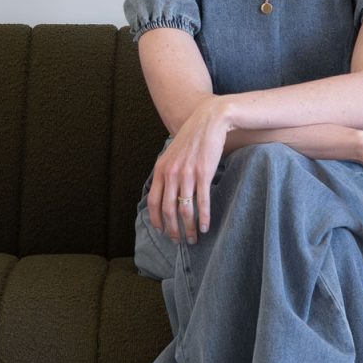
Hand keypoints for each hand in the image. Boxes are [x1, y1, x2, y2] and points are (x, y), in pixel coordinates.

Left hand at [146, 96, 233, 242]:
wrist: (209, 120)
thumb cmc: (192, 138)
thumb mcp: (172, 153)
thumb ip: (167, 171)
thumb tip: (165, 191)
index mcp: (160, 169)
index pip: (153, 201)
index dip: (156, 220)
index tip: (162, 231)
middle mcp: (171, 173)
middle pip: (167, 209)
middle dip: (173, 229)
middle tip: (179, 241)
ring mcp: (186, 173)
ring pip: (184, 209)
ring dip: (188, 228)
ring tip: (193, 238)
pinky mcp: (203, 173)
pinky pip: (202, 201)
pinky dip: (203, 217)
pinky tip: (205, 226)